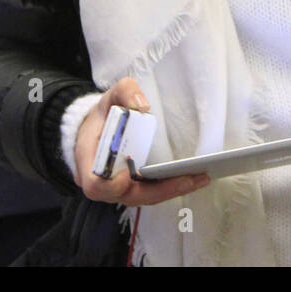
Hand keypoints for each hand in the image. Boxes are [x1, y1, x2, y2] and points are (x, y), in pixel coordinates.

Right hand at [73, 78, 210, 206]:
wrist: (100, 126)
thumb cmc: (105, 113)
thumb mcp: (112, 96)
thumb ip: (125, 93)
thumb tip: (142, 106)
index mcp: (90, 161)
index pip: (95, 185)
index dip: (111, 185)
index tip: (128, 175)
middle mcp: (104, 181)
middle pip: (127, 196)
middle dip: (158, 190)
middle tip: (187, 179)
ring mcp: (119, 187)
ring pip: (144, 198)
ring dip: (171, 190)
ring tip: (200, 178)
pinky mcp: (134, 187)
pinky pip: (152, 193)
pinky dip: (172, 187)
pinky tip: (194, 178)